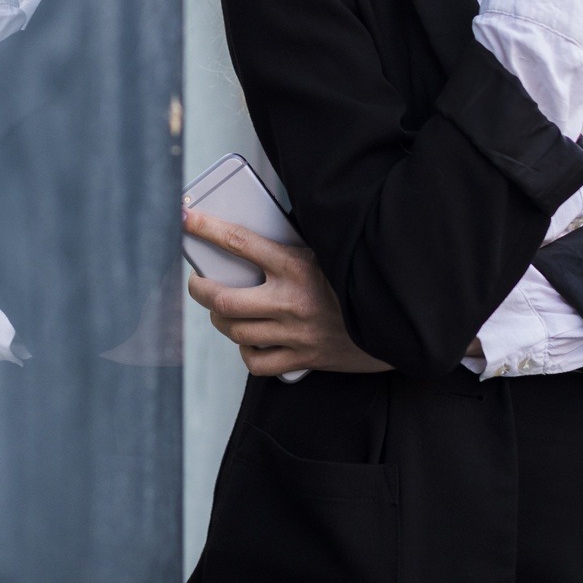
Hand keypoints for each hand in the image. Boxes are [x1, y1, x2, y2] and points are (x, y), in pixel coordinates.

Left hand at [183, 209, 391, 376]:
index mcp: (297, 265)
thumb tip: (252, 230)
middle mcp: (291, 301)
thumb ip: (291, 246)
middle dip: (199, 290)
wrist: (396, 321)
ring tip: (220, 309)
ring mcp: (295, 334)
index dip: (207, 230)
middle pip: (224, 300)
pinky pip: (258, 362)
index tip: (186, 220)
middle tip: (196, 283)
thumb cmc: (356, 279)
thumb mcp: (326, 252)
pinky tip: (248, 340)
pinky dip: (246, 352)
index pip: (239, 242)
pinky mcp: (303, 359)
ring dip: (219, 319)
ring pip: (235, 331)